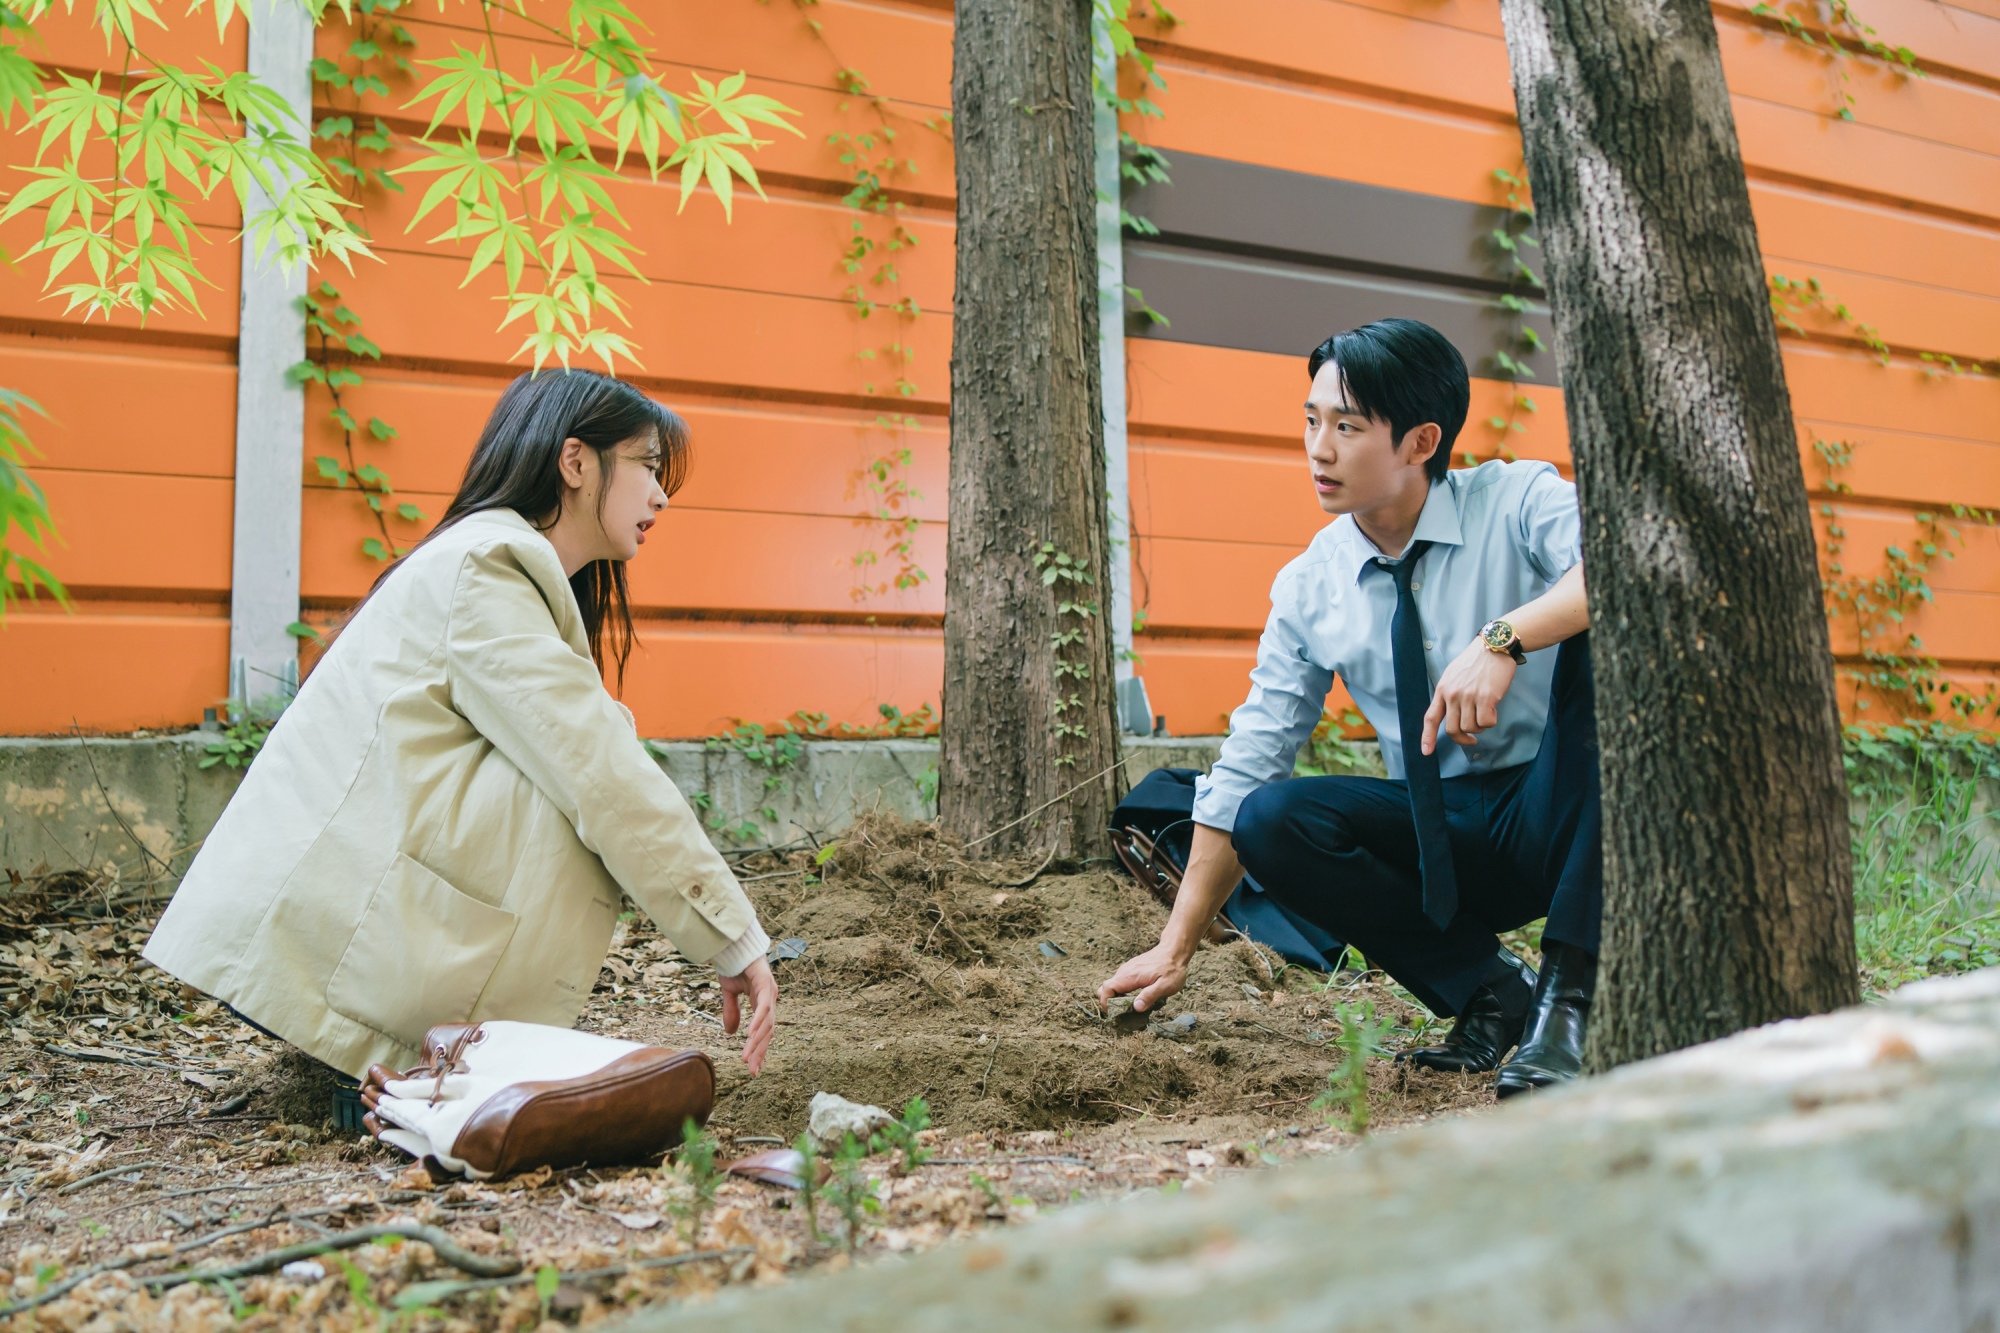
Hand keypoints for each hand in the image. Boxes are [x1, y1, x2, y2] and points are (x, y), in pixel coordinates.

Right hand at [719, 958, 777, 1074]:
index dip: (760, 1049)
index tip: (754, 1068)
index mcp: (763, 1003)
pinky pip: (763, 1008)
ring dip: (756, 1042)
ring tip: (747, 1058)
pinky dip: (758, 1022)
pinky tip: (750, 1035)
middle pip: (767, 1032)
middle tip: (753, 1071)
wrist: (734, 944)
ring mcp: (770, 992)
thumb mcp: (730, 993)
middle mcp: (770, 1000)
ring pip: (766, 1023)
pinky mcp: (766, 984)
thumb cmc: (735, 965)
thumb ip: (732, 1012)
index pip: (763, 1031)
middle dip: (759, 1052)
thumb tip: (732, 1033)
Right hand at [1095, 939, 1190, 1013]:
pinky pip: (1120, 983)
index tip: (1115, 1013)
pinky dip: (1123, 993)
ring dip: (1118, 998)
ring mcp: (1127, 970)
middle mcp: (1124, 972)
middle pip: (1105, 988)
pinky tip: (1137, 997)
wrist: (1174, 951)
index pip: (1106, 989)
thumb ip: (1149, 996)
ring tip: (1132, 1007)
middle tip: (1123, 1013)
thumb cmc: (1171, 969)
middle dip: (1109, 1002)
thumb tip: (1136, 1008)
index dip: (1106, 1003)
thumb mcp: (1165, 986)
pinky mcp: (1131, 970)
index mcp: (1130, 976)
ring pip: (1113, 986)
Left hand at [1422, 638, 1518, 753]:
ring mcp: (1468, 696)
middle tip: (1472, 739)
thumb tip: (1452, 714)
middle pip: (1453, 730)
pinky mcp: (1486, 698)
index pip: (1431, 717)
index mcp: (1442, 689)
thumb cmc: (1476, 661)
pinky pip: (1486, 723)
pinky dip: (1491, 721)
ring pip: (1471, 728)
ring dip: (1480, 726)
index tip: (1426, 752)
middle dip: (1463, 739)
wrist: (1494, 645)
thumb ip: (1450, 693)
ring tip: (1486, 712)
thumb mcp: (1454, 675)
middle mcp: (1452, 694)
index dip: (1427, 737)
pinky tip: (1494, 709)